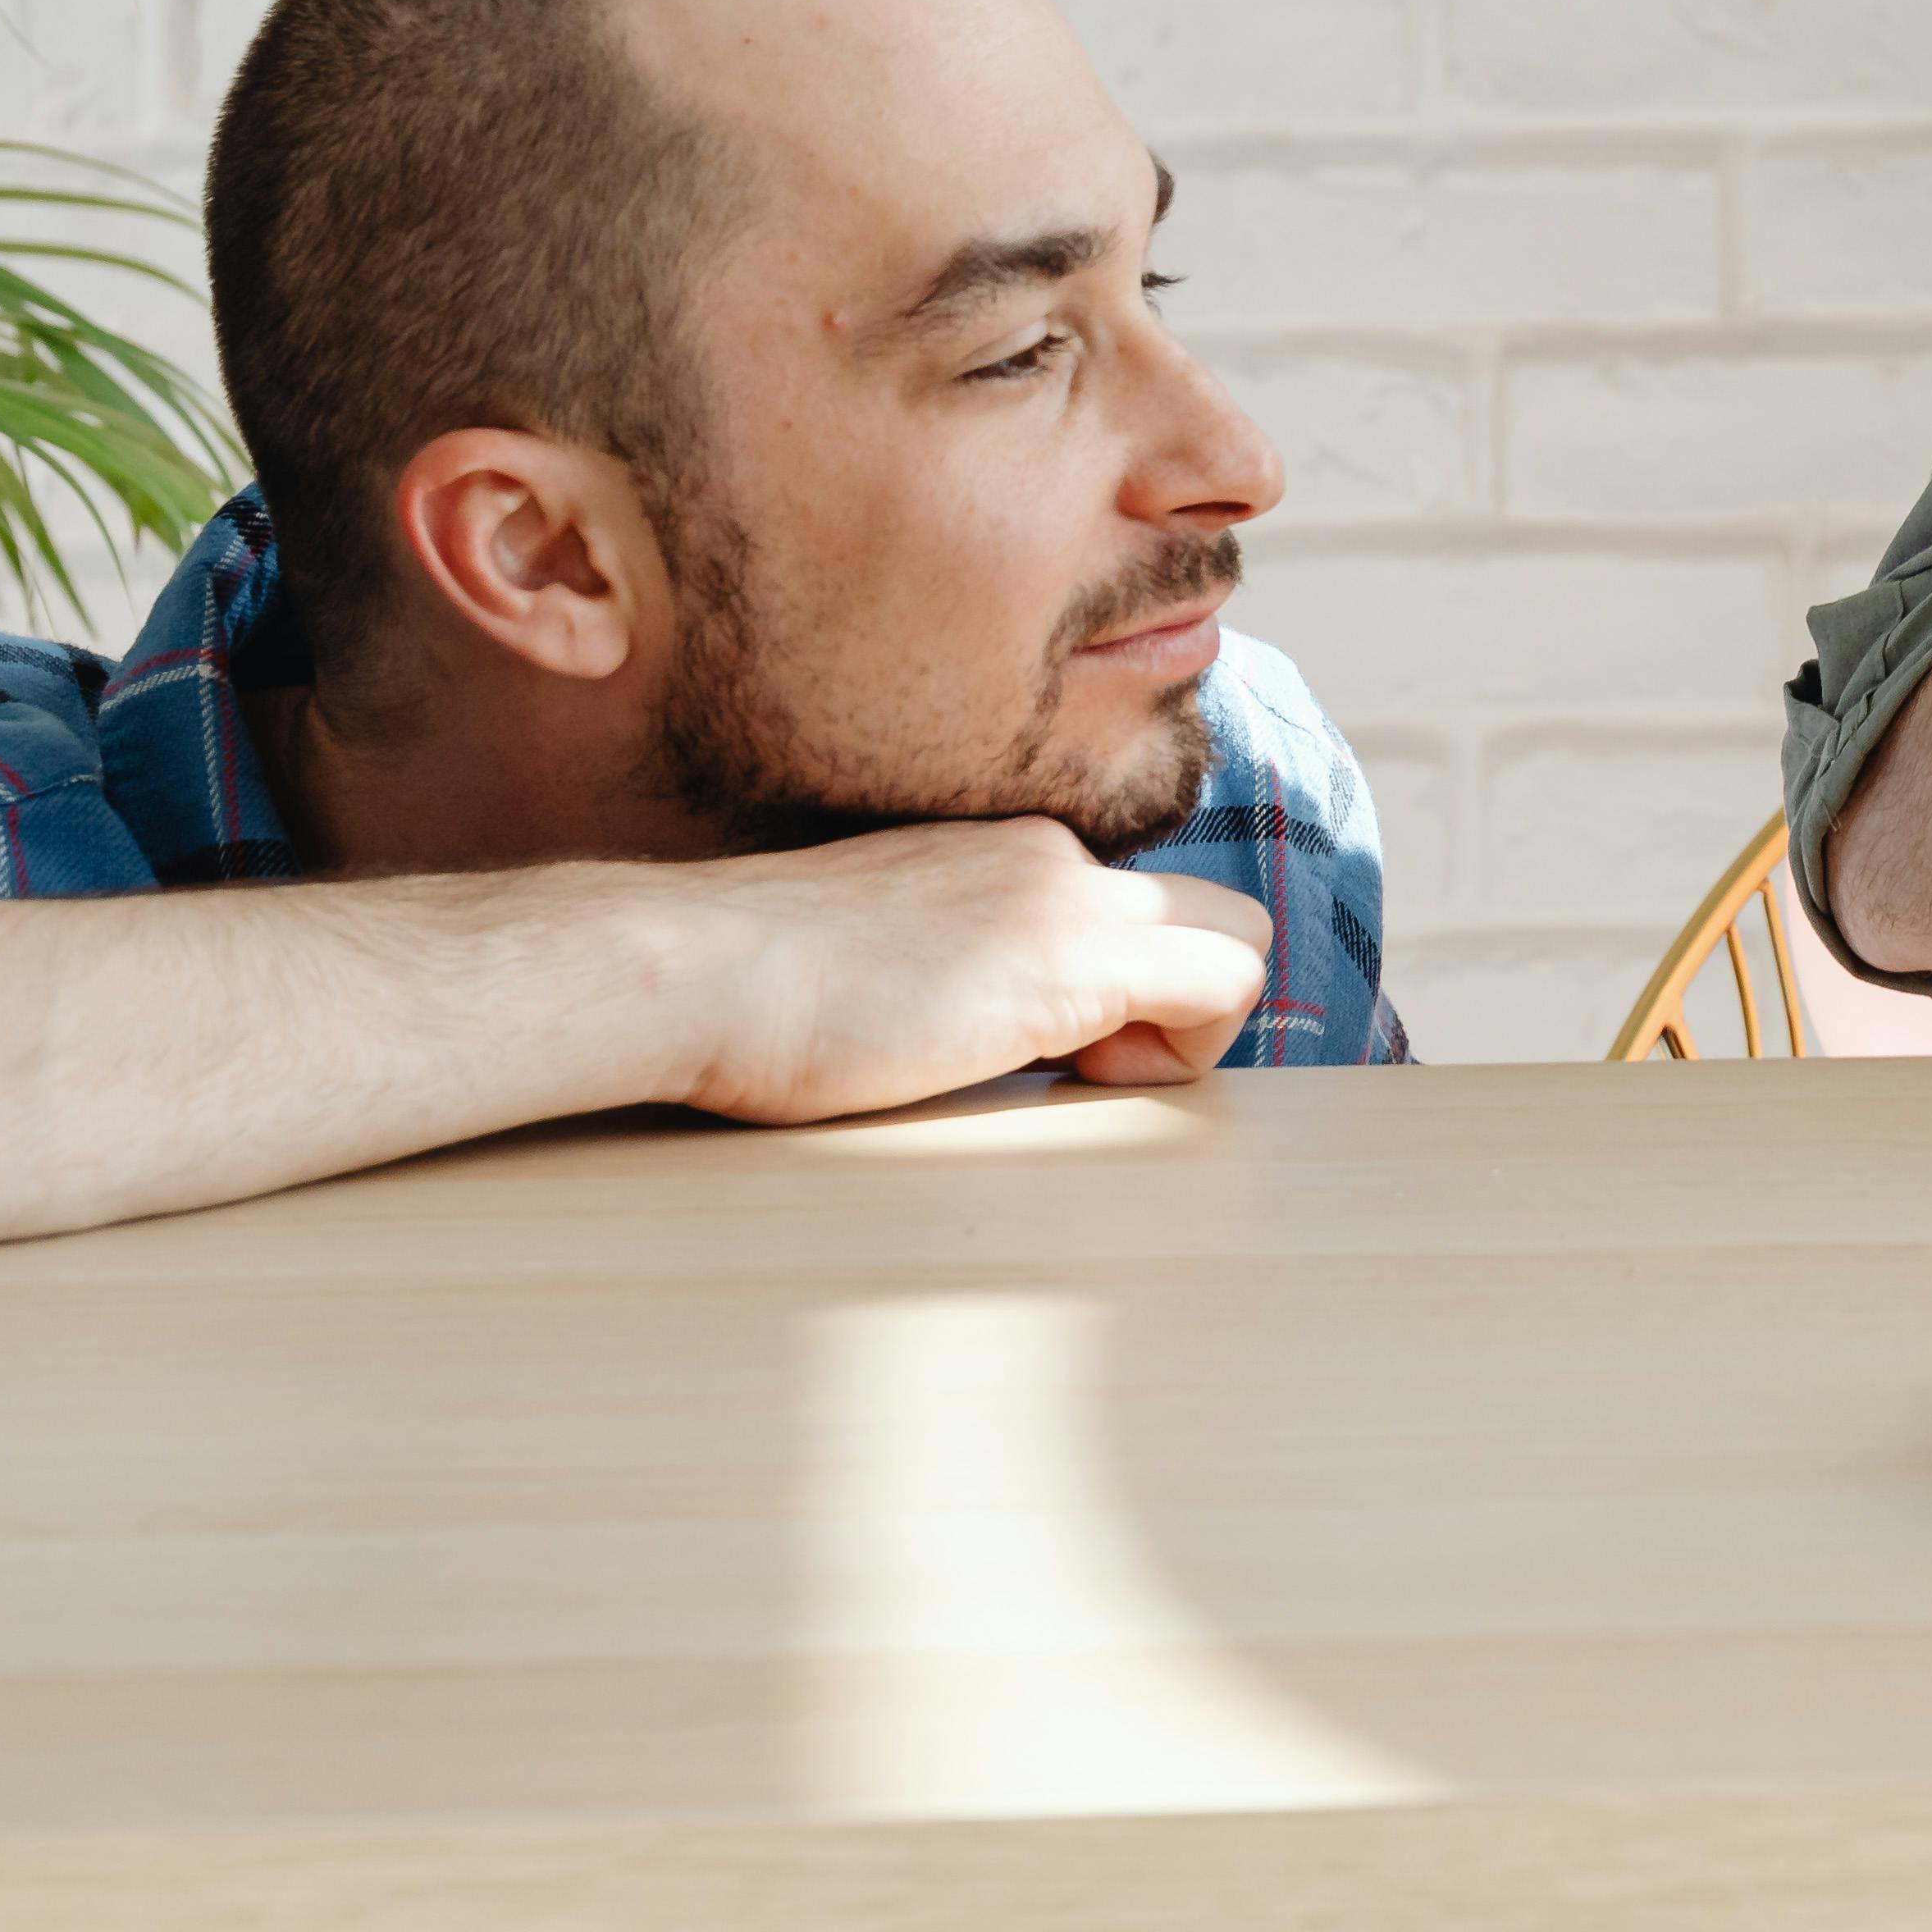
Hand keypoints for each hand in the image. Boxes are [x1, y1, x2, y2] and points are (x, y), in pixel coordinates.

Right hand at [669, 819, 1272, 1122]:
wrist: (694, 968)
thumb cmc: (745, 983)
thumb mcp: (874, 949)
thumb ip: (942, 957)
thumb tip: (955, 1013)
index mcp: (1002, 853)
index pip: (1126, 902)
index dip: (1119, 984)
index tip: (1049, 1045)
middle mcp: (1051, 858)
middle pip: (1207, 909)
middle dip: (1178, 999)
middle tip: (1085, 1064)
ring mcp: (1067, 900)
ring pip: (1237, 936)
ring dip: (1187, 1026)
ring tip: (1081, 1074)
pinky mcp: (1070, 960)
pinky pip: (1226, 983)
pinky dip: (1185, 1050)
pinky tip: (1081, 1077)